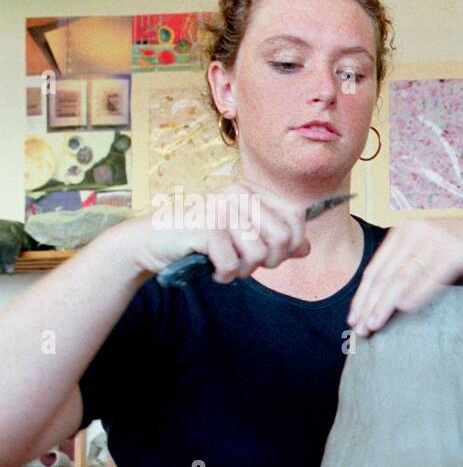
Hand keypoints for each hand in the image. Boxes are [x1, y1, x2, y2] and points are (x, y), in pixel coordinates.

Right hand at [120, 179, 310, 282]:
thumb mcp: (243, 238)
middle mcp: (239, 193)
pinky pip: (233, 264)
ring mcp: (222, 208)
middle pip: (283, 238)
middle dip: (269, 261)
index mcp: (252, 191)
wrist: (152, 243)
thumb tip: (306, 248)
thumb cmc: (201, 240)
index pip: (296, 217)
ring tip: (224, 263)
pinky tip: (210, 267)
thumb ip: (275, 241)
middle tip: (245, 263)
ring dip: (243, 270)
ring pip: (259, 254)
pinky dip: (223, 275)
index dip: (290, 244)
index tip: (268, 253)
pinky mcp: (206, 227)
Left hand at [347, 217, 462, 336]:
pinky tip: (404, 309)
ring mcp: (436, 236)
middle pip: (385, 273)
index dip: (363, 296)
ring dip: (386, 303)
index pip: (376, 268)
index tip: (353, 320)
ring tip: (374, 325)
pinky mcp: (457, 247)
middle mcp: (416, 229)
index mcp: (405, 231)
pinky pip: (432, 274)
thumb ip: (412, 274)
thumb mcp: (435, 260)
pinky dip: (417, 292)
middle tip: (360, 330)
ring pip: (403, 275)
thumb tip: (386, 307)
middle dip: (370, 304)